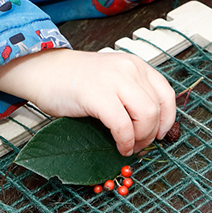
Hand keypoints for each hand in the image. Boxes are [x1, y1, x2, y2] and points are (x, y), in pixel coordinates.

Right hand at [0, 48, 175, 155]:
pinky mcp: (97, 95)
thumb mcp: (113, 79)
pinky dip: (125, 141)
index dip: (168, 118)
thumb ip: (132, 95)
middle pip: (157, 108)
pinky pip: (122, 125)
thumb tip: (150, 127)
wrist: (44, 70)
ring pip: (146, 115)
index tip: (160, 134)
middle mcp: (130, 69)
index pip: (166, 93)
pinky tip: (119, 146)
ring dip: (141, 139)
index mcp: (136, 65)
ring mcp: (114, 80)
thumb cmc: (75, 80)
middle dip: (152, 133)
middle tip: (140, 146)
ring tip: (129, 147)